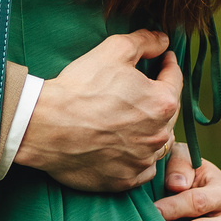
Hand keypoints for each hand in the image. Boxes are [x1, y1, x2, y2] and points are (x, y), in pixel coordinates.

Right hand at [18, 30, 180, 192]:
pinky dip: (138, 157)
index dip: (169, 66)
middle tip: (145, 89)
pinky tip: (126, 147)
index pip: (175, 79)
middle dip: (159, 98)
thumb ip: (145, 42)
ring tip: (136, 120)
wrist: (45, 126)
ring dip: (152, 130)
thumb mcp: (114, 50)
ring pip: (157, 142)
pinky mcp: (124, 180)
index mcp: (162, 103)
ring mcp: (142, 161)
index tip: (164, 60)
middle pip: (168, 113)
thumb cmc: (79, 88)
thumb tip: (163, 40)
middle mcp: (158, 135)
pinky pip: (142, 169)